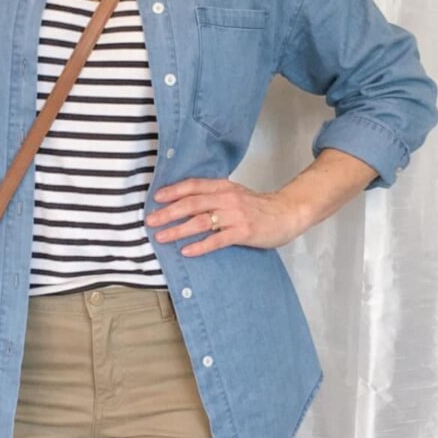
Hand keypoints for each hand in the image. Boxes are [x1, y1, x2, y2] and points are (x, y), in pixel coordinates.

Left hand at [145, 177, 305, 255]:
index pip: (193, 186)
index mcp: (223, 187)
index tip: (155, 199)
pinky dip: (200, 246)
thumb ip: (213, 196)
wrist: (287, 213)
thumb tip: (183, 204)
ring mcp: (235, 215)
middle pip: (192, 203)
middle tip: (150, 221)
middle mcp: (227, 198)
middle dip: (168, 213)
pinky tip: (187, 251)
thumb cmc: (257, 206)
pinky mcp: (243, 232)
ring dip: (178, 230)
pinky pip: (217, 240)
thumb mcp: (234, 194)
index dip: (173, 191)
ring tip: (162, 237)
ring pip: (201, 221)